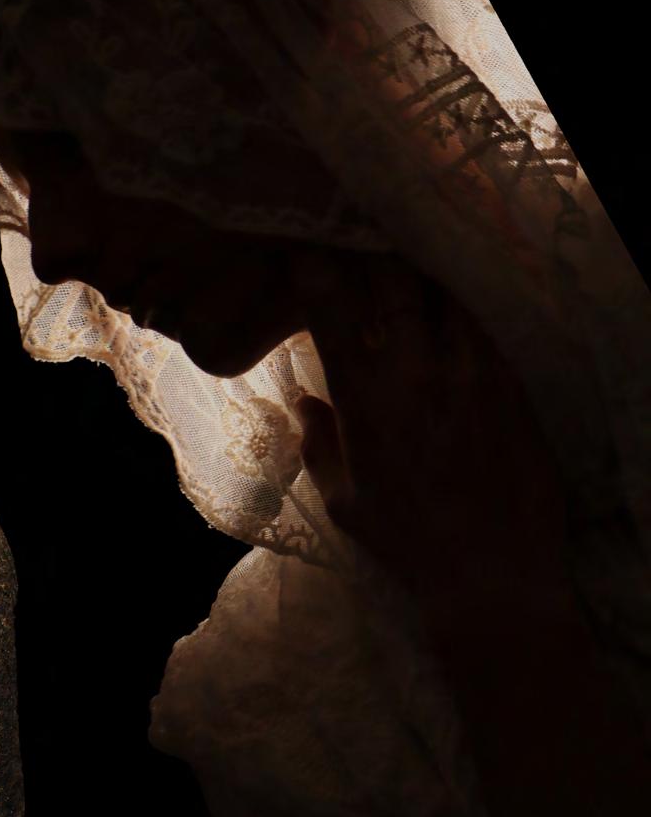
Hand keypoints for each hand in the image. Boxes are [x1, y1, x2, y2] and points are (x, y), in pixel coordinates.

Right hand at [299, 256, 573, 615]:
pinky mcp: (510, 386)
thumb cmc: (408, 544)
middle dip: (375, 253)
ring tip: (415, 260)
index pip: (330, 310)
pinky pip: (486, 327)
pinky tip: (459, 305)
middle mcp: (414, 373)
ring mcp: (468, 374)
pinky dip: (467, 309)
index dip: (315, 269)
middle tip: (366, 240)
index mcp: (364, 398)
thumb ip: (319, 444)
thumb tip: (305, 401)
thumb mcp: (345, 501)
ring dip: (425, 274)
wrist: (492, 577)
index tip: (307, 248)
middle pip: (392, 282)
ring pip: (445, 294)